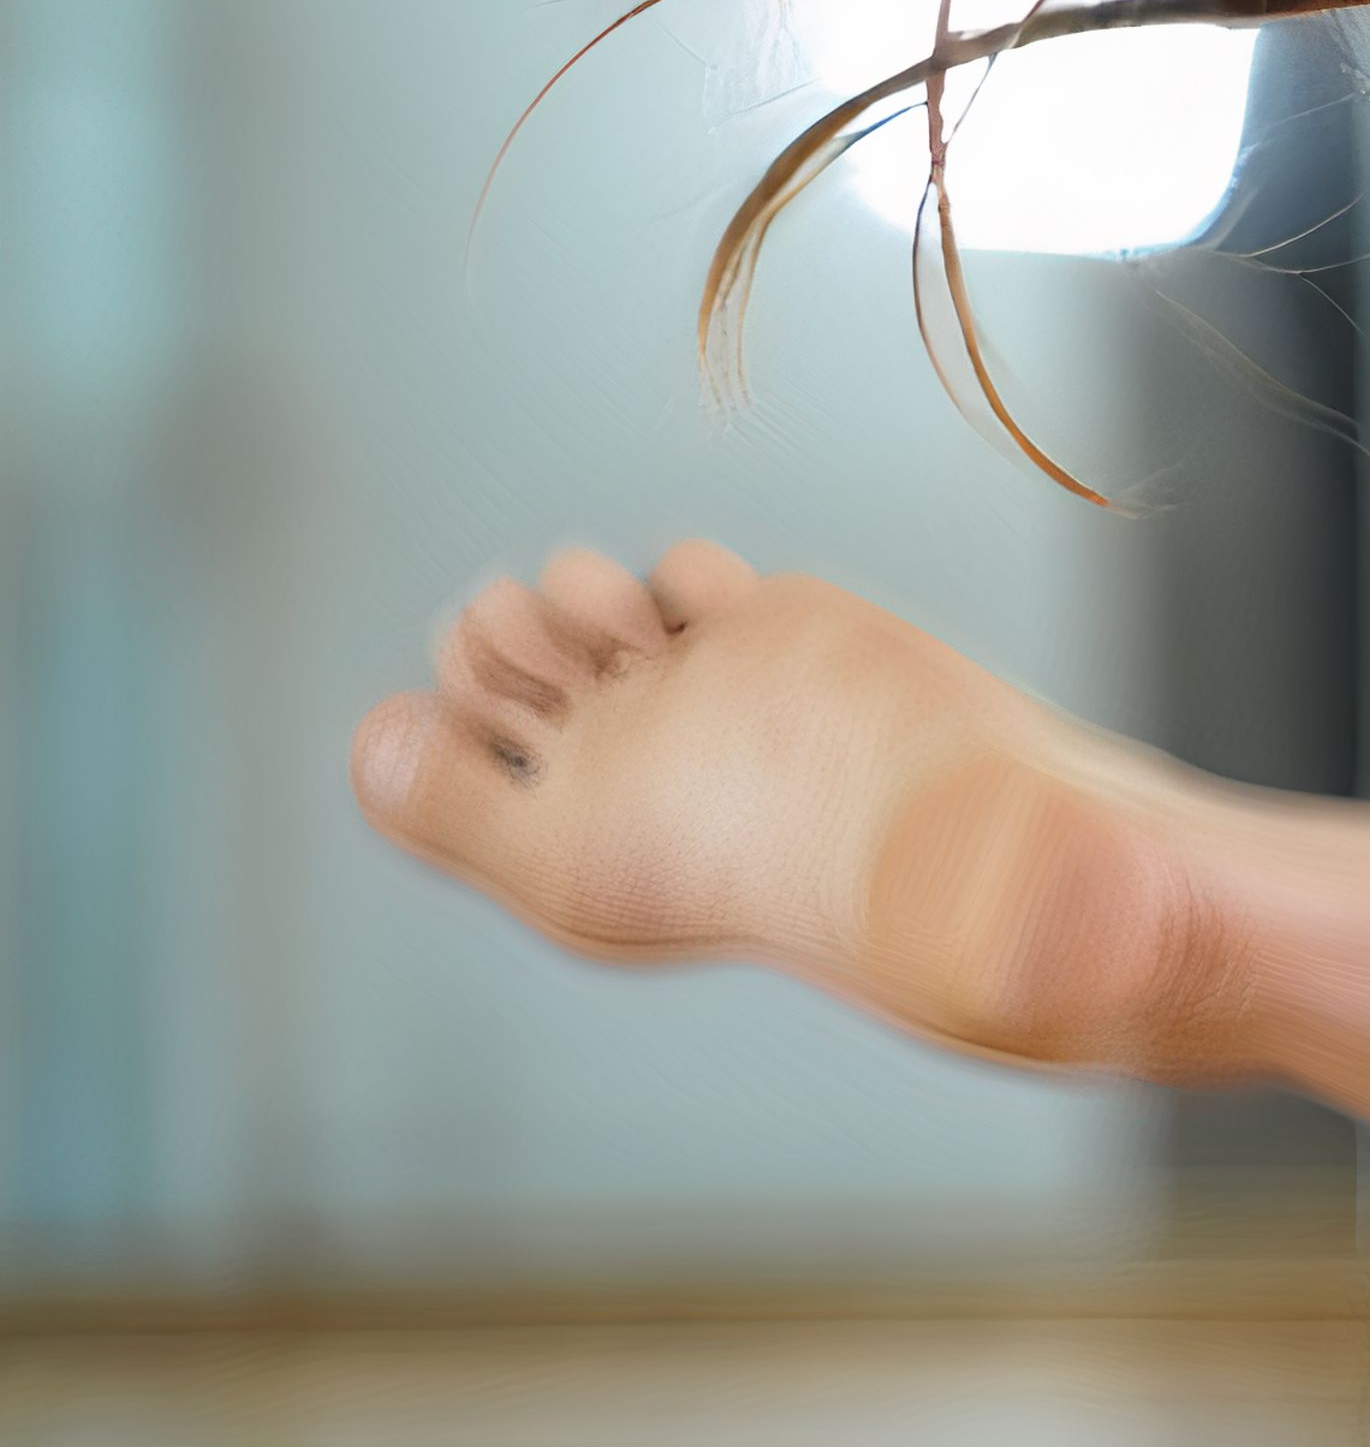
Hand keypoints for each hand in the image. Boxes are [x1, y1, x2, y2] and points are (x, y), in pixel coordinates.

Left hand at [356, 545, 1221, 1066]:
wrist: (925, 831)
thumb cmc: (747, 872)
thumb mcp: (563, 866)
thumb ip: (444, 807)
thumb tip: (367, 740)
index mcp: (557, 826)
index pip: (433, 740)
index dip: (437, 710)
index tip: (485, 717)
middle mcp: (612, 758)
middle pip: (484, 652)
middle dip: (493, 635)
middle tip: (558, 665)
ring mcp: (689, 690)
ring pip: (565, 597)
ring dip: (567, 592)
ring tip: (616, 629)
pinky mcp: (770, 635)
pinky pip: (679, 573)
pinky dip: (677, 578)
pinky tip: (706, 614)